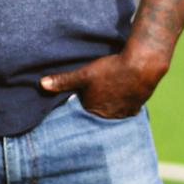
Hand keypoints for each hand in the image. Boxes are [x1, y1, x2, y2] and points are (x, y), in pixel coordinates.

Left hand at [39, 49, 165, 119]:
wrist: (142, 66)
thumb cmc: (111, 70)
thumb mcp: (84, 74)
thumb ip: (63, 81)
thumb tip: (41, 84)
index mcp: (93, 110)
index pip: (81, 110)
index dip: (80, 101)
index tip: (79, 94)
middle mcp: (108, 117)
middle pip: (97, 113)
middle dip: (95, 106)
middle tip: (96, 93)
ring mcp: (124, 114)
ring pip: (112, 112)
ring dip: (110, 105)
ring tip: (109, 93)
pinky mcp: (136, 108)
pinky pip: (126, 109)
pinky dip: (123, 104)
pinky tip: (122, 94)